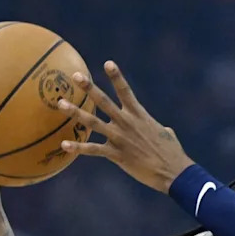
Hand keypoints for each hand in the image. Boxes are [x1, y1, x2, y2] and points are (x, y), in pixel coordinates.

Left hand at [58, 60, 194, 192]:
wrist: (174, 172)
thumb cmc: (173, 154)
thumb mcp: (167, 135)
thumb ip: (159, 129)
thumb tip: (164, 129)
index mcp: (140, 116)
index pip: (126, 91)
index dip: (116, 77)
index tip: (108, 63)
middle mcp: (127, 123)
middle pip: (104, 101)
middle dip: (89, 88)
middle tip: (75, 75)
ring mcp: (121, 138)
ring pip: (93, 122)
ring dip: (76, 112)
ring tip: (60, 104)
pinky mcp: (117, 155)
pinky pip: (94, 150)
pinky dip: (78, 147)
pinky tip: (64, 145)